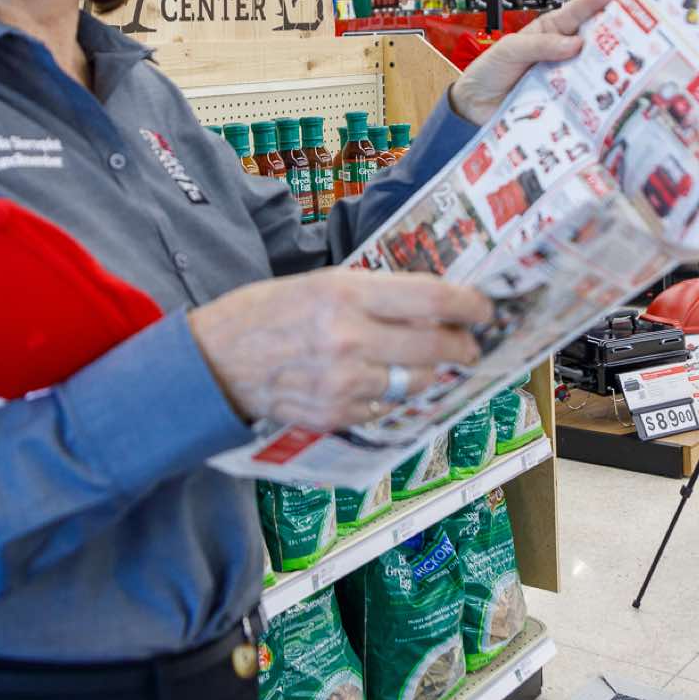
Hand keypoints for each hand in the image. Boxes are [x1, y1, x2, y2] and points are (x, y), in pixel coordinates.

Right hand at [188, 270, 490, 430]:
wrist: (214, 362)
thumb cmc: (264, 314)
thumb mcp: (316, 283)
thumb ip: (371, 293)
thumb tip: (427, 302)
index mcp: (345, 293)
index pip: (430, 297)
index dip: (468, 304)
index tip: (484, 308)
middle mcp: (350, 338)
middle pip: (435, 345)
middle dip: (462, 345)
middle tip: (470, 343)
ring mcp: (345, 383)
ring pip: (417, 382)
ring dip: (432, 373)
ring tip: (432, 364)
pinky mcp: (336, 416)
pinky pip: (386, 408)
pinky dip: (392, 397)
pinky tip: (383, 384)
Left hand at [447, 0, 618, 125]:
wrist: (474, 104)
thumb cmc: (491, 69)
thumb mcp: (510, 49)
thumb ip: (539, 45)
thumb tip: (575, 44)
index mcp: (551, 31)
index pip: (577, 13)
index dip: (597, 1)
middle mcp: (563, 53)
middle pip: (594, 42)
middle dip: (616, 35)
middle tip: (640, 29)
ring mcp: (565, 78)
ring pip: (593, 71)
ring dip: (609, 69)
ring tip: (632, 65)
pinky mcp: (563, 102)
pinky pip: (581, 99)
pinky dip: (593, 99)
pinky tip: (609, 99)